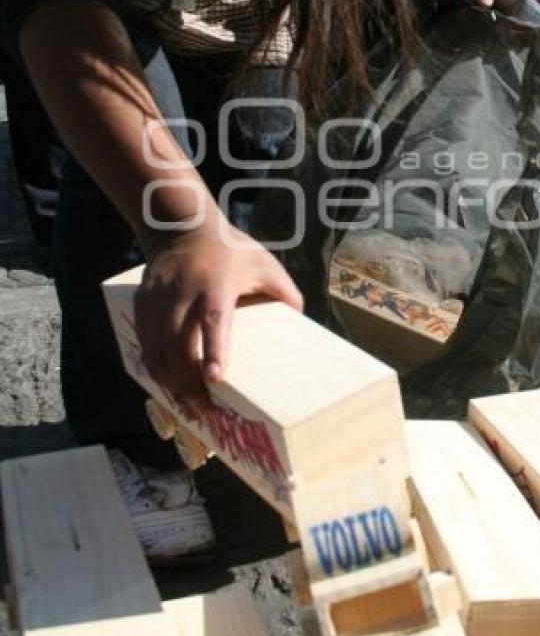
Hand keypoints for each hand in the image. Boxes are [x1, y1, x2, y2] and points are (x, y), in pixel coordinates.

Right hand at [135, 217, 302, 409]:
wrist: (182, 227)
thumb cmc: (231, 251)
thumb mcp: (265, 265)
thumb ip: (285, 294)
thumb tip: (301, 326)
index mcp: (217, 283)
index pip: (213, 320)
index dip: (214, 350)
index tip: (215, 379)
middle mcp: (183, 292)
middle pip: (178, 344)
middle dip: (187, 381)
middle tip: (203, 408)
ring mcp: (158, 298)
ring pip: (155, 348)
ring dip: (168, 380)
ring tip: (186, 403)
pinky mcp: (143, 303)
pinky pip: (143, 341)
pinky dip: (153, 366)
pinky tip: (167, 382)